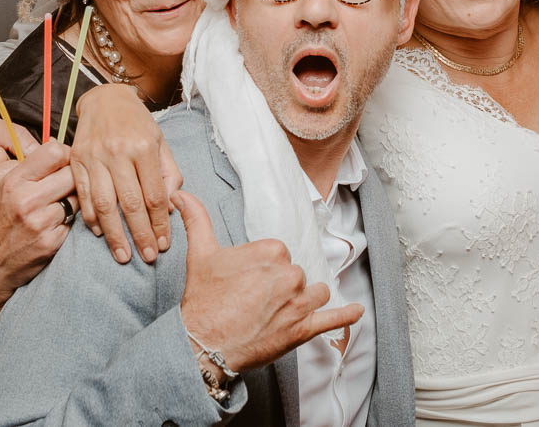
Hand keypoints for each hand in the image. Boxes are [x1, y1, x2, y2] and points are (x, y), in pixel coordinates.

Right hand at [0, 141, 77, 308]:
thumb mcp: (2, 190)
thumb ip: (28, 170)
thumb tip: (60, 148)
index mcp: (12, 182)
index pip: (54, 152)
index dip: (64, 155)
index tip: (62, 162)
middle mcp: (25, 200)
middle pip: (71, 174)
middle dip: (71, 178)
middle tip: (63, 186)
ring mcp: (39, 223)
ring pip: (77, 198)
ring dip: (71, 201)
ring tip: (54, 207)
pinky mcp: (51, 242)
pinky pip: (73, 222)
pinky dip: (66, 222)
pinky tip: (51, 226)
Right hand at [0, 146, 14, 289]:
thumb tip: (1, 158)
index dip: (4, 162)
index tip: (3, 172)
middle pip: (9, 170)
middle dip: (14, 178)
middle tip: (12, 190)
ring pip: (12, 194)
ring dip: (14, 199)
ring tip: (7, 207)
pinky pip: (4, 219)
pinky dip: (6, 220)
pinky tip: (1, 225)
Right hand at [70, 83, 182, 263]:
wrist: (105, 99)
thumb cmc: (137, 124)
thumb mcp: (160, 142)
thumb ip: (168, 173)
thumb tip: (171, 207)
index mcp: (144, 147)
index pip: (155, 195)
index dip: (160, 223)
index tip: (164, 243)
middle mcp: (118, 152)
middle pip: (131, 204)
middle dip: (141, 235)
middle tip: (148, 257)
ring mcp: (94, 157)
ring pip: (105, 204)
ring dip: (115, 234)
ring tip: (123, 255)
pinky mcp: (76, 161)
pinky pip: (84, 196)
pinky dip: (91, 218)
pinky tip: (101, 234)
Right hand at [174, 191, 361, 372]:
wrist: (204, 344)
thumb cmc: (204, 300)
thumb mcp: (200, 253)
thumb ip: (196, 219)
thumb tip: (182, 194)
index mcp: (271, 250)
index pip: (280, 254)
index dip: (264, 270)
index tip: (248, 282)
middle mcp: (290, 273)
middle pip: (296, 274)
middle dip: (280, 287)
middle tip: (254, 301)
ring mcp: (299, 302)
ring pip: (315, 292)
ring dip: (303, 300)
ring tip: (282, 311)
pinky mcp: (303, 328)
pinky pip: (333, 319)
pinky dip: (346, 315)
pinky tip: (356, 311)